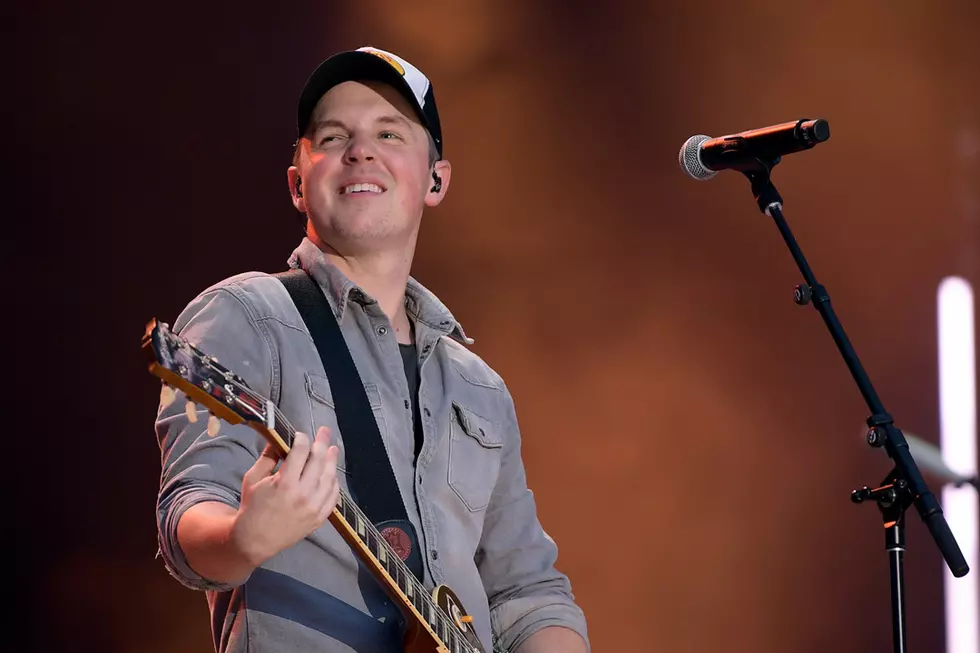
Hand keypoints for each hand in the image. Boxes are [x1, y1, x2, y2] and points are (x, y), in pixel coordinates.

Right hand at [232, 426, 339, 564]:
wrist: (255, 540)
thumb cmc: (252, 507)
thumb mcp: (253, 479)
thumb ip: (267, 457)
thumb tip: (278, 439)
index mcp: (284, 483)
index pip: (301, 452)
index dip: (302, 439)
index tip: (300, 435)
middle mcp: (303, 494)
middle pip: (319, 461)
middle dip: (322, 442)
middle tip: (324, 432)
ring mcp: (314, 507)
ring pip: (330, 478)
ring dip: (332, 461)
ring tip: (333, 449)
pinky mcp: (319, 518)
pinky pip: (333, 496)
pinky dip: (334, 483)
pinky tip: (332, 474)